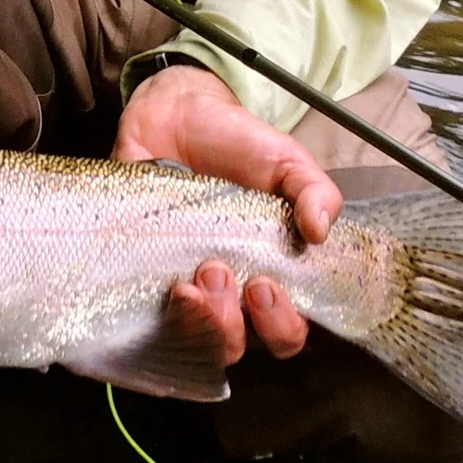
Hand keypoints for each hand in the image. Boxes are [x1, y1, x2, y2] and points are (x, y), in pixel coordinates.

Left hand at [114, 62, 343, 366]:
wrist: (176, 116)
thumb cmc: (238, 145)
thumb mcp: (286, 161)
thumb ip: (314, 191)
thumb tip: (322, 231)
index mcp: (269, 275)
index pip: (284, 332)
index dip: (280, 326)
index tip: (264, 286)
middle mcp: (228, 293)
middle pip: (235, 347)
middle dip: (229, 324)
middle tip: (217, 270)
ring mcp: (183, 289)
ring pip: (192, 340)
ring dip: (195, 320)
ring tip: (190, 276)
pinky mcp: (140, 279)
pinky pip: (146, 321)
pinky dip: (156, 315)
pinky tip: (163, 285)